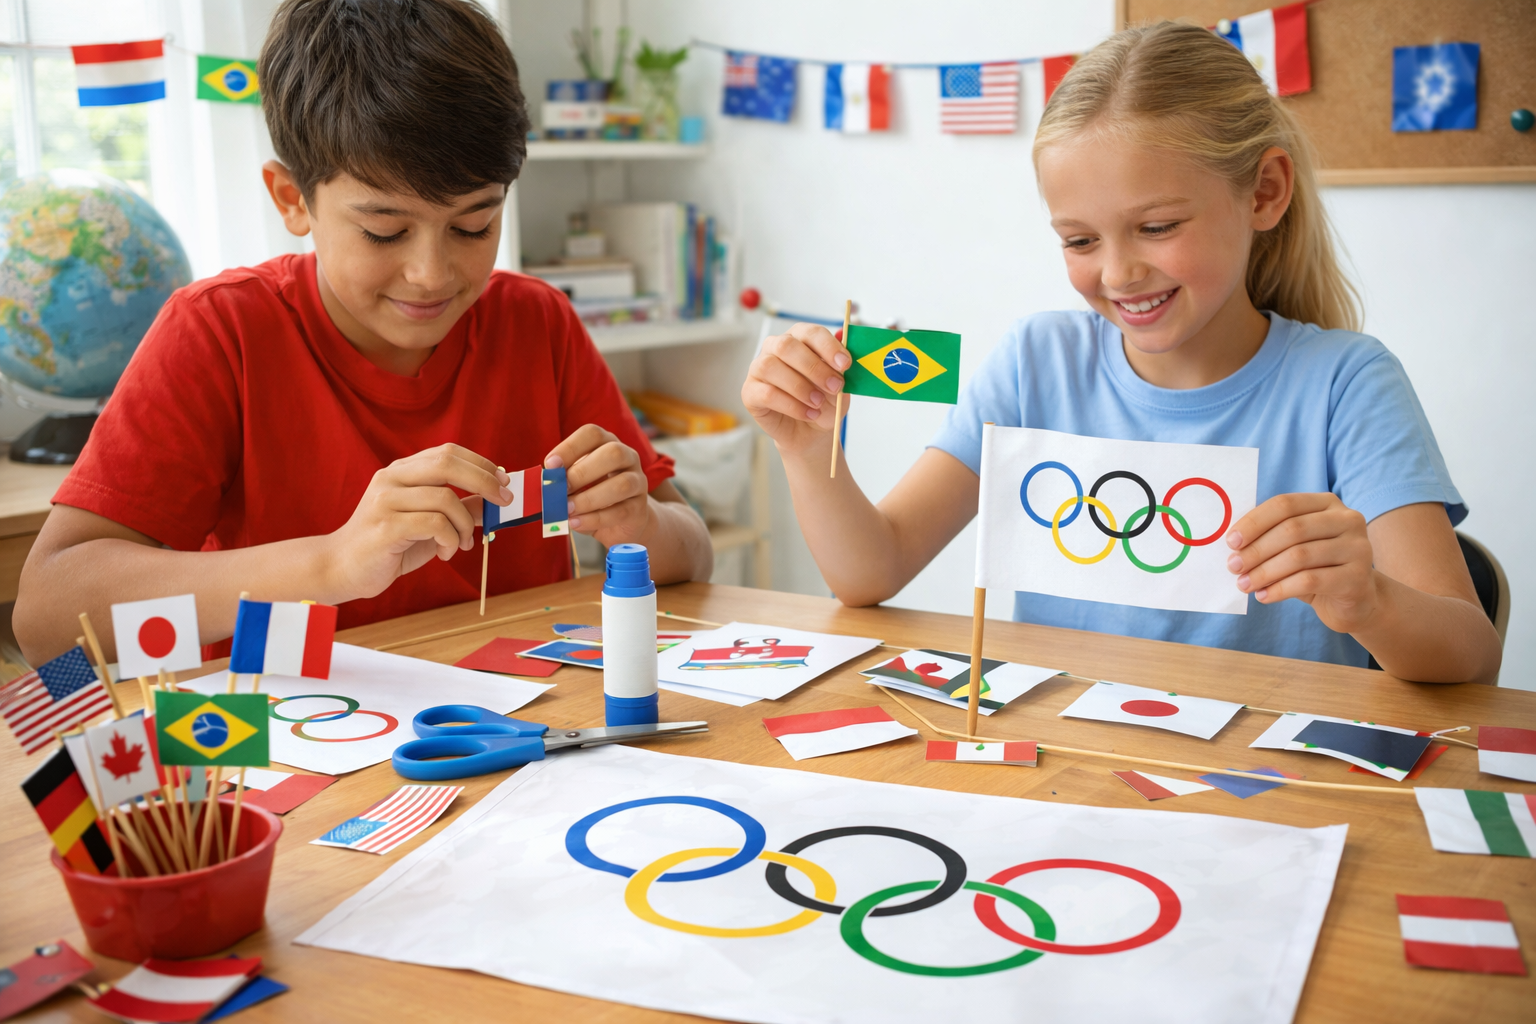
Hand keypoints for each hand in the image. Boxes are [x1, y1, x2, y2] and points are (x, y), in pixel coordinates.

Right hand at [327, 444, 509, 597]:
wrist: (341, 568)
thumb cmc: (389, 545)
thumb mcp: (430, 524)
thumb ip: (458, 509)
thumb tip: (494, 501)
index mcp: (401, 472)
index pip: (448, 452)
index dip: (481, 464)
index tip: (504, 482)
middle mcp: (391, 479)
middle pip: (448, 463)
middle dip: (485, 481)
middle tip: (503, 502)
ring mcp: (385, 501)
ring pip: (446, 499)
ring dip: (465, 525)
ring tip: (462, 544)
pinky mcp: (385, 526)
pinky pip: (435, 524)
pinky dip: (451, 540)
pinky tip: (447, 553)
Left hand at [548, 424, 651, 547]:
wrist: (622, 522)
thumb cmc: (593, 496)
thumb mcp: (576, 483)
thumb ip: (563, 480)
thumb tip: (544, 484)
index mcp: (607, 443)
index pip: (592, 434)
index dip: (570, 447)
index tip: (550, 465)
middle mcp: (628, 457)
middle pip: (613, 453)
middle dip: (582, 472)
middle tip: (560, 489)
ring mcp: (638, 482)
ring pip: (621, 484)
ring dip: (589, 498)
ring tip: (567, 510)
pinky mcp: (640, 508)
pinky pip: (621, 511)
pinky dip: (595, 519)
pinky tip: (576, 522)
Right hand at [741, 323, 851, 454]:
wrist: (810, 432)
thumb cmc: (823, 403)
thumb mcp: (839, 390)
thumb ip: (840, 374)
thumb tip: (843, 363)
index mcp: (799, 339)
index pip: (810, 332)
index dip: (828, 346)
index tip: (845, 364)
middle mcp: (775, 348)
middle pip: (787, 345)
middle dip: (814, 367)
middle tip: (834, 386)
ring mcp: (759, 369)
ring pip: (771, 367)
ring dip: (800, 387)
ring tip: (818, 403)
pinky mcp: (750, 392)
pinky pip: (766, 393)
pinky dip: (791, 405)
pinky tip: (807, 413)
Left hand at [1225, 492, 1379, 632]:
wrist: (1355, 600)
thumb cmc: (1316, 568)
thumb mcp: (1295, 546)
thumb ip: (1271, 536)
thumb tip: (1232, 543)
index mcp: (1328, 503)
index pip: (1285, 504)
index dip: (1254, 522)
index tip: (1231, 542)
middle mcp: (1348, 520)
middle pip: (1292, 529)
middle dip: (1256, 550)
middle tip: (1234, 567)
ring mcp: (1358, 547)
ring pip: (1299, 556)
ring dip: (1264, 572)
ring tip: (1244, 585)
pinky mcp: (1358, 577)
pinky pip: (1310, 581)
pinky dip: (1280, 589)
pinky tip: (1264, 596)